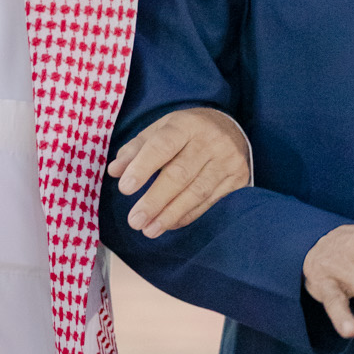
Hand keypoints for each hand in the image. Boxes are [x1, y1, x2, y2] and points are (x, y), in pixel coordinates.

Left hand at [108, 107, 250, 237]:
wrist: (230, 129)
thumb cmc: (186, 133)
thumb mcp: (160, 130)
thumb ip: (135, 150)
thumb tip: (115, 171)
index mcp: (186, 124)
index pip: (162, 146)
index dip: (142, 167)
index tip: (125, 188)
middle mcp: (210, 141)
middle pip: (180, 174)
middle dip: (155, 200)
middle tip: (134, 220)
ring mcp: (228, 161)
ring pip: (196, 192)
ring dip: (170, 214)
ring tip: (149, 230)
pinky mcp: (239, 179)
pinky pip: (211, 202)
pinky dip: (188, 216)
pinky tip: (170, 224)